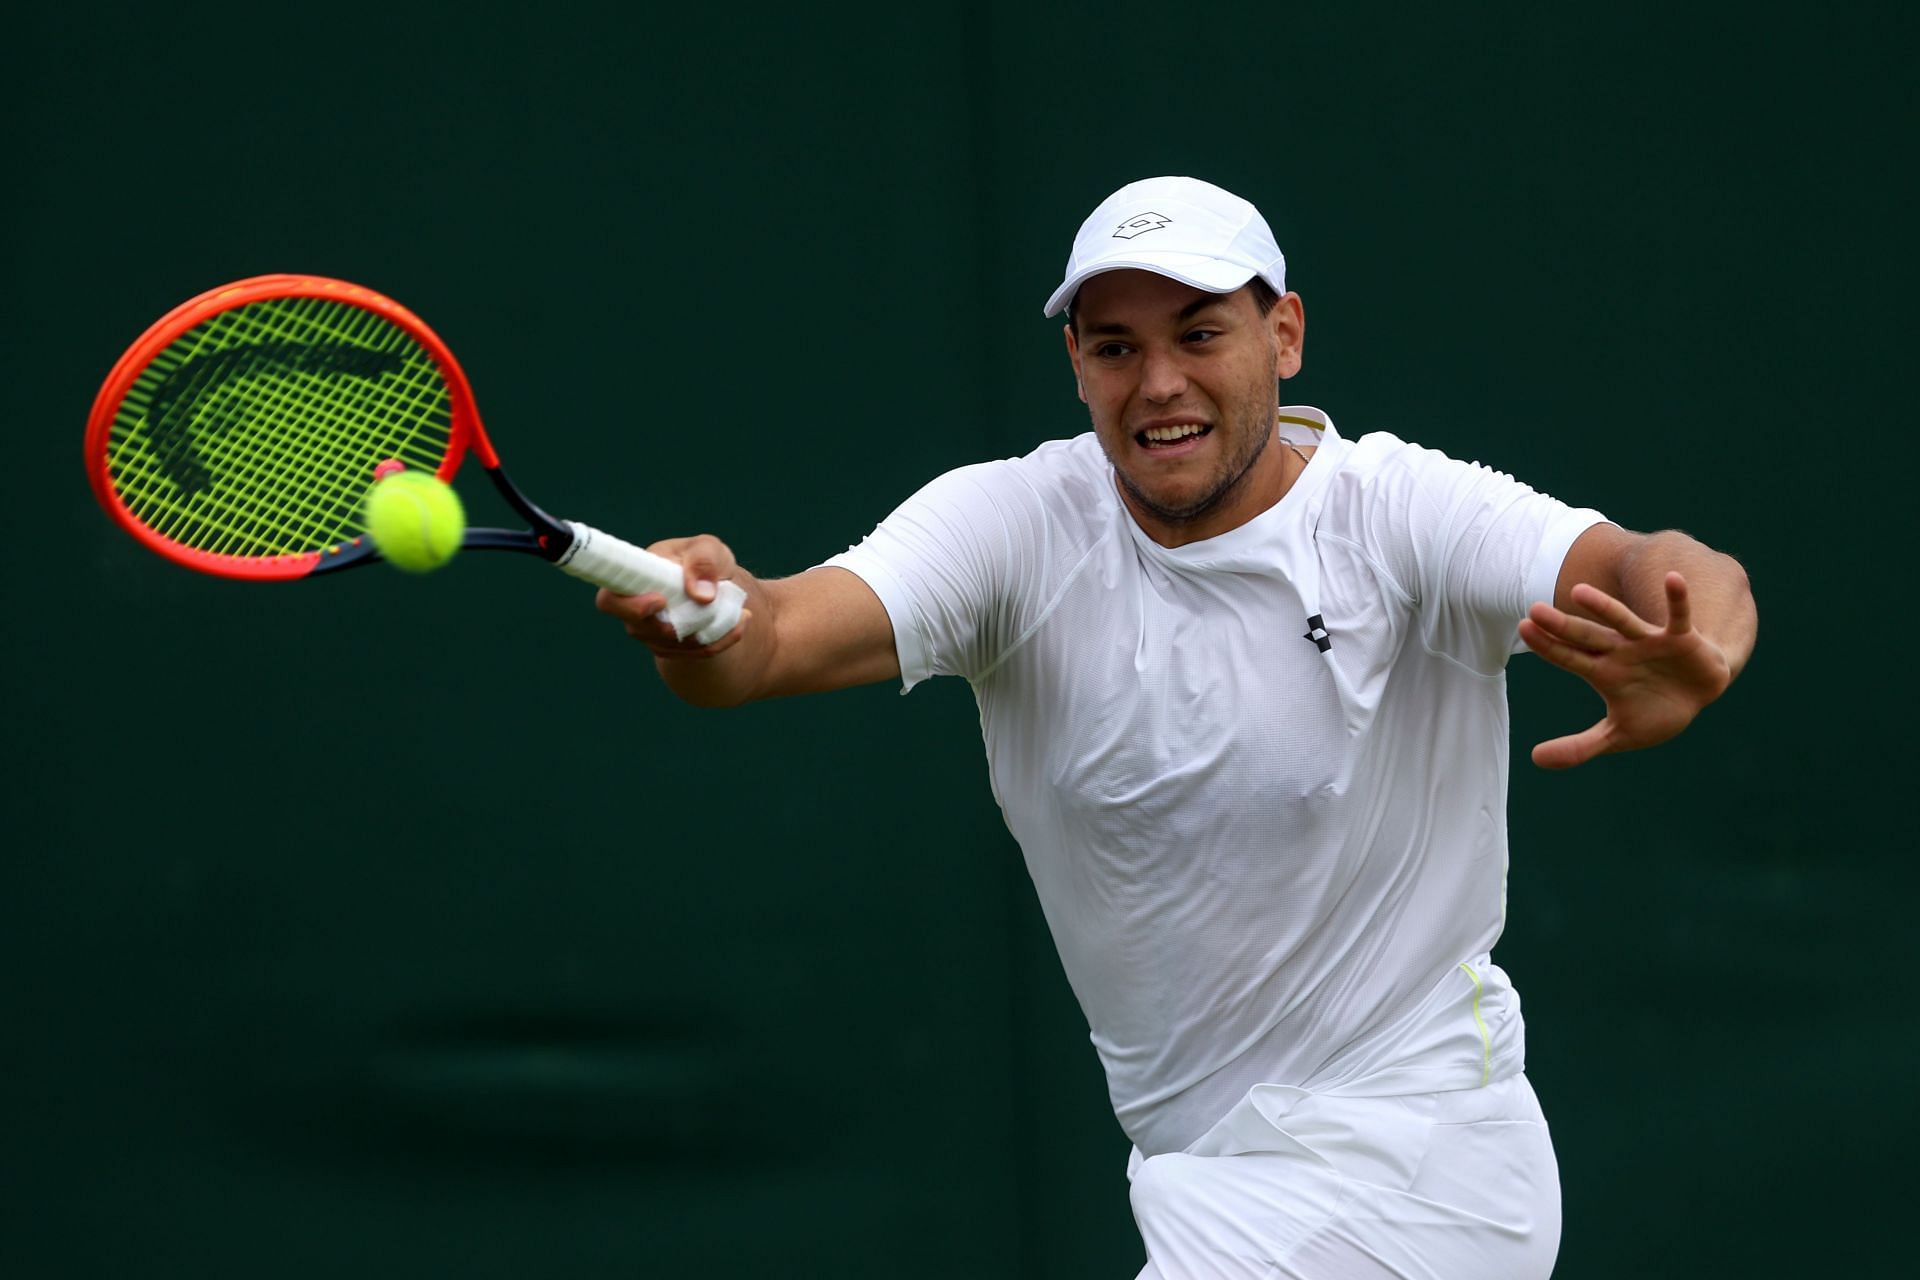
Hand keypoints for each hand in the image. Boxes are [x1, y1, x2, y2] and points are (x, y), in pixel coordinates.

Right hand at [593, 534, 750, 657]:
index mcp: (635, 579)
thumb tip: (700, 594)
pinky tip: (741, 622)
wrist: (720, 588)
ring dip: (708, 631)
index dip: (628, 606)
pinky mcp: (675, 650)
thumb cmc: (704, 561)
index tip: (660, 601)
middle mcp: (636, 611)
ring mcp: (653, 634)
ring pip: (673, 646)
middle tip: (704, 609)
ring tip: (739, 611)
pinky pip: (696, 654)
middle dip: (671, 627)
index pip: (610, 600)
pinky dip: (722, 640)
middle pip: (638, 631)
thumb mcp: (710, 549)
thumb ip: (703, 561)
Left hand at [1517, 572, 1731, 769]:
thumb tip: (1534, 759)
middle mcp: (1620, 651)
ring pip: (1623, 621)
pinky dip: (1677, 598)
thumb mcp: (1617, 735)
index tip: (1522, 628)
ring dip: (1603, 608)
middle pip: (1586, 636)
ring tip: (1578, 591)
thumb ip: (1579, 747)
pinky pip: (1678, 616)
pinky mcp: (1681, 638)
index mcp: (1603, 672)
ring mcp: (1648, 642)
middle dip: (1562, 626)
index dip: (1547, 646)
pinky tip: (1674, 578)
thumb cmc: (1654, 710)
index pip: (1569, 657)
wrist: (1699, 696)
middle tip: (1534, 610)